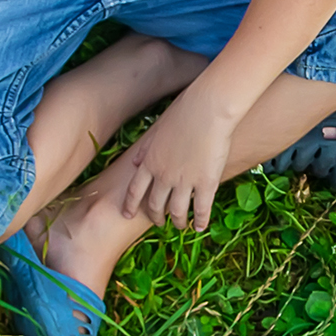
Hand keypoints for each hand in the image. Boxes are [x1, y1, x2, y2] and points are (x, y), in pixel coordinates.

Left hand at [117, 88, 238, 230]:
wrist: (208, 108)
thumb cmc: (184, 111)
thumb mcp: (157, 128)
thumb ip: (145, 147)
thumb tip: (134, 161)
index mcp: (149, 161)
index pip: (134, 190)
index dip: (130, 205)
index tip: (127, 214)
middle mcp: (163, 175)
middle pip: (155, 204)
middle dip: (155, 217)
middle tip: (159, 223)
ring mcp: (185, 181)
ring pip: (177, 211)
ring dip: (177, 222)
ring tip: (180, 226)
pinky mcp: (206, 183)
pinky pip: (201, 209)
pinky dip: (200, 220)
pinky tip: (200, 227)